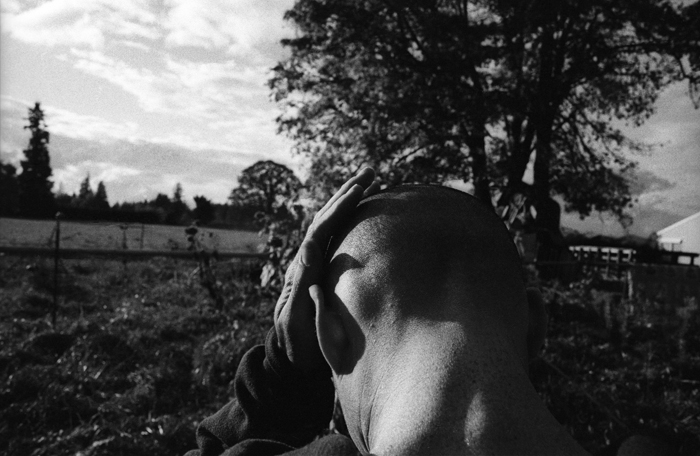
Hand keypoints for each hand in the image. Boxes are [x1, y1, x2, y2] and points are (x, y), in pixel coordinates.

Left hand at [274, 168, 379, 373]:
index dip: (338, 209)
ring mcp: (314, 265)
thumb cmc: (297, 346)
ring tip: (369, 182)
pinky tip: (364, 213)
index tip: (359, 189)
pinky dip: (349, 221)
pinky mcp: (324, 272)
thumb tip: (309, 249)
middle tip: (370, 173)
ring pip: (331, 225)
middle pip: (325, 219)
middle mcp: (306, 261)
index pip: (320, 230)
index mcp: (300, 270)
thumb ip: (301, 288)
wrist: (292, 361)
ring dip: (348, 202)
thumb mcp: (296, 320)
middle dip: (346, 194)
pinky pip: (337, 239)